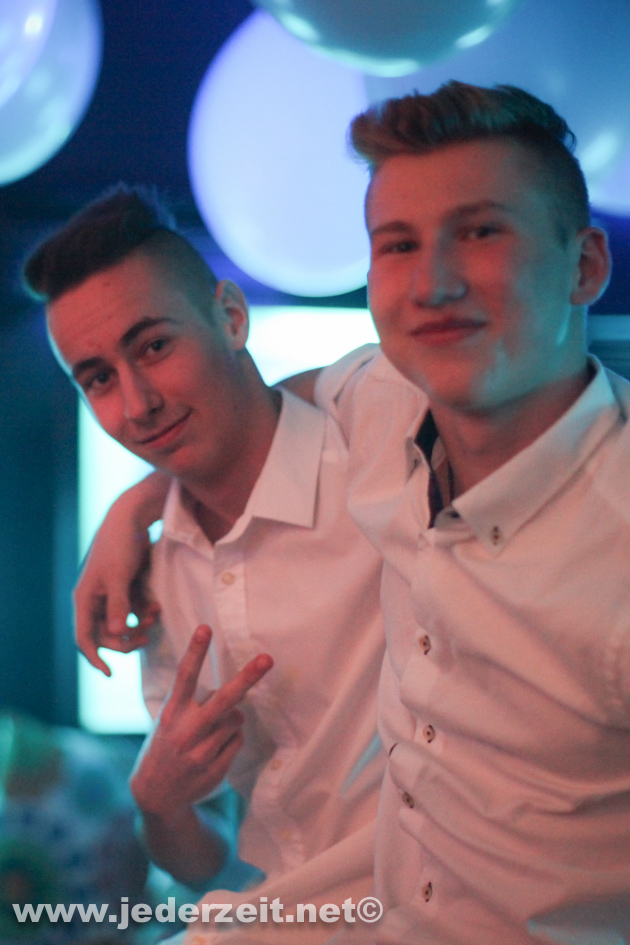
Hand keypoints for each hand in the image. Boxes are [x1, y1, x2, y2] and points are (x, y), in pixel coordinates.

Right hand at [73, 471, 169, 674]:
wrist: (133, 517)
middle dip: (125, 639)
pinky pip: (132, 610)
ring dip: (138, 625)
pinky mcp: (125, 587)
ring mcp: (110, 594)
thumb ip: (118, 605)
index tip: (110, 673)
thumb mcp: (119, 576)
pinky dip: (144, 612)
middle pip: (105, 635)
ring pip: (121, 624)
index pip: (84, 638)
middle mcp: (94, 599)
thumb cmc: (120, 544)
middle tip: (146, 638)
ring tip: (155, 616)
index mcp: (85, 598)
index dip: (95, 658)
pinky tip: (157, 607)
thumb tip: (116, 633)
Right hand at [130, 625, 272, 816]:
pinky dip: (231, 740)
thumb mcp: (169, 720)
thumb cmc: (166, 745)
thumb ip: (195, 705)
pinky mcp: (214, 769)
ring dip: (232, 719)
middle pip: (223, 700)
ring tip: (212, 731)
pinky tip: (213, 750)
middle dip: (247, 678)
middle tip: (267, 659)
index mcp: (172, 712)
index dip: (195, 651)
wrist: (155, 794)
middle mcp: (186, 731)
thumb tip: (234, 700)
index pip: (184, 676)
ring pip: (236, 719)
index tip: (205, 628)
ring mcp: (201, 752)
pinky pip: (238, 741)